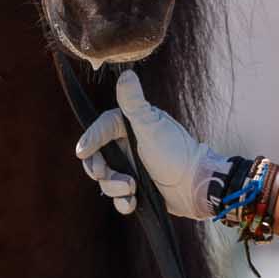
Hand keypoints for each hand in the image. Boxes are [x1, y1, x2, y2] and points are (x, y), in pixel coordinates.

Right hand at [73, 69, 229, 218]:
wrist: (197, 186)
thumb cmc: (177, 153)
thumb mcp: (152, 128)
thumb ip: (135, 104)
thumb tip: (126, 74)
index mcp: (131, 127)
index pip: (102, 129)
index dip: (90, 139)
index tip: (82, 152)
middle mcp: (129, 146)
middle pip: (99, 157)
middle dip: (99, 169)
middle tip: (101, 175)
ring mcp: (132, 167)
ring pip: (107, 179)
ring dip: (114, 187)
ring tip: (131, 189)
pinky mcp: (137, 188)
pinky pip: (119, 197)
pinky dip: (123, 202)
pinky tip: (132, 203)